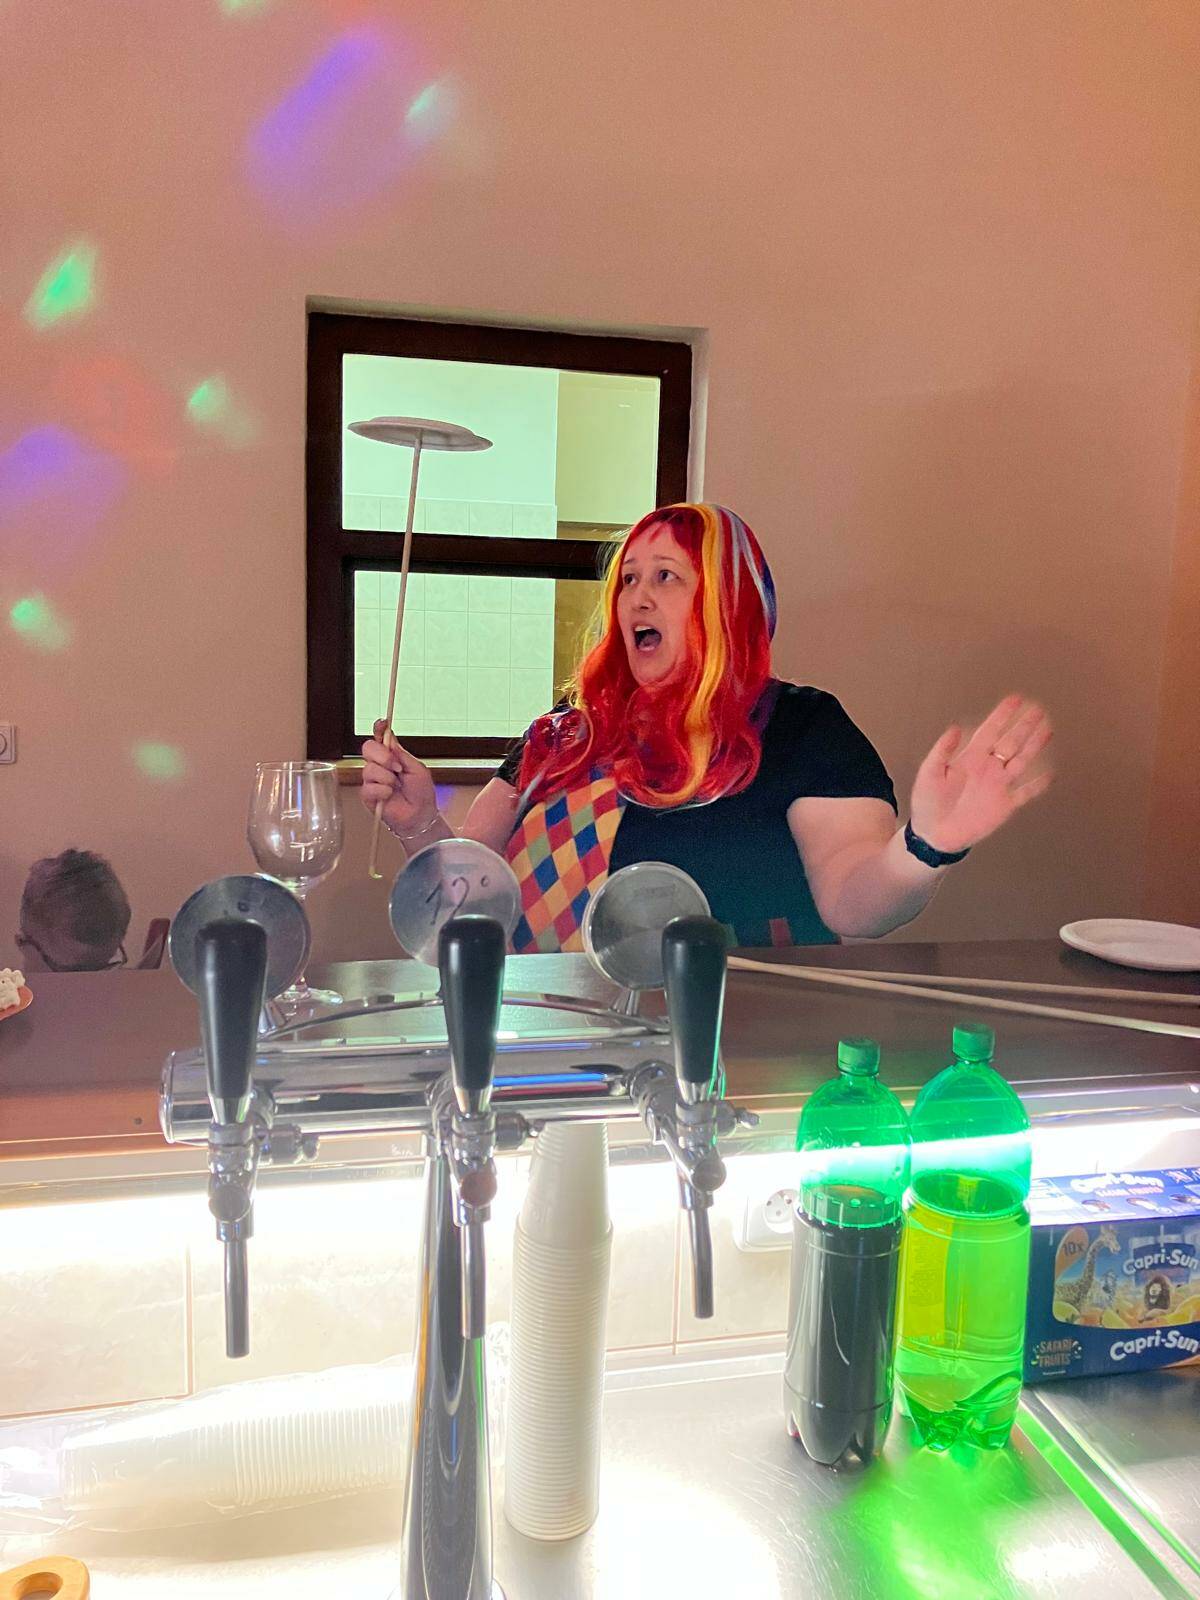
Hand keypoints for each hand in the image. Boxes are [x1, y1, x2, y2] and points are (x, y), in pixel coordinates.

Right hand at [361, 720, 437, 838]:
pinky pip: (369, 787)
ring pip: (369, 769)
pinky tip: (390, 795)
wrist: (420, 815)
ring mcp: (372, 779)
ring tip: (397, 786)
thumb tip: (389, 737)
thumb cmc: (421, 793)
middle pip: (368, 748)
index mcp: (391, 756)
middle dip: (383, 756)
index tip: (382, 723)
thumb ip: (402, 753)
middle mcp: (379, 765)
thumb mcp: (417, 768)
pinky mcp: (368, 795)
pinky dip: (383, 791)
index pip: (380, 737)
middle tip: (397, 767)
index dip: (379, 728)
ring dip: (387, 778)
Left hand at [909, 695, 1052, 854]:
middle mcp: (987, 768)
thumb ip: (941, 751)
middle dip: (1024, 725)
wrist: (934, 836)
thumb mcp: (928, 774)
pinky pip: (1026, 792)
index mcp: (969, 758)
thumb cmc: (927, 804)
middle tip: (1038, 709)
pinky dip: (1038, 784)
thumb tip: (954, 728)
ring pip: (1021, 761)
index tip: (1015, 700)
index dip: (1002, 715)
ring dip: (1034, 746)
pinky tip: (1049, 773)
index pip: (989, 731)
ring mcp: (998, 786)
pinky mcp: (1004, 806)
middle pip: (1011, 742)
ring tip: (1047, 730)